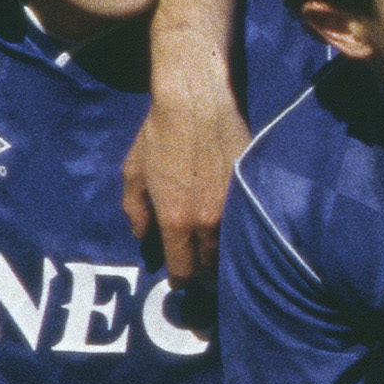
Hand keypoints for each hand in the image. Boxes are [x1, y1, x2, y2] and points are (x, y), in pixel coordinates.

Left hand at [119, 71, 240, 287]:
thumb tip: (143, 235)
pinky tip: (235, 228)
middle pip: (211, 265)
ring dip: (224, 255)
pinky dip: (239, 230)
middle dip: (205, 274)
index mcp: (175, 220)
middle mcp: (206, 220)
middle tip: (202, 275)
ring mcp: (233, 206)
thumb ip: (135, 210)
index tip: (180, 282)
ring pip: (232, 247)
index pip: (183, 268)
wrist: (197, 102)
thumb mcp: (133, 173)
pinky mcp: (250, 189)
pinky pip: (246, 222)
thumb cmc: (159, 134)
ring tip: (219, 257)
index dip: (181, 281)